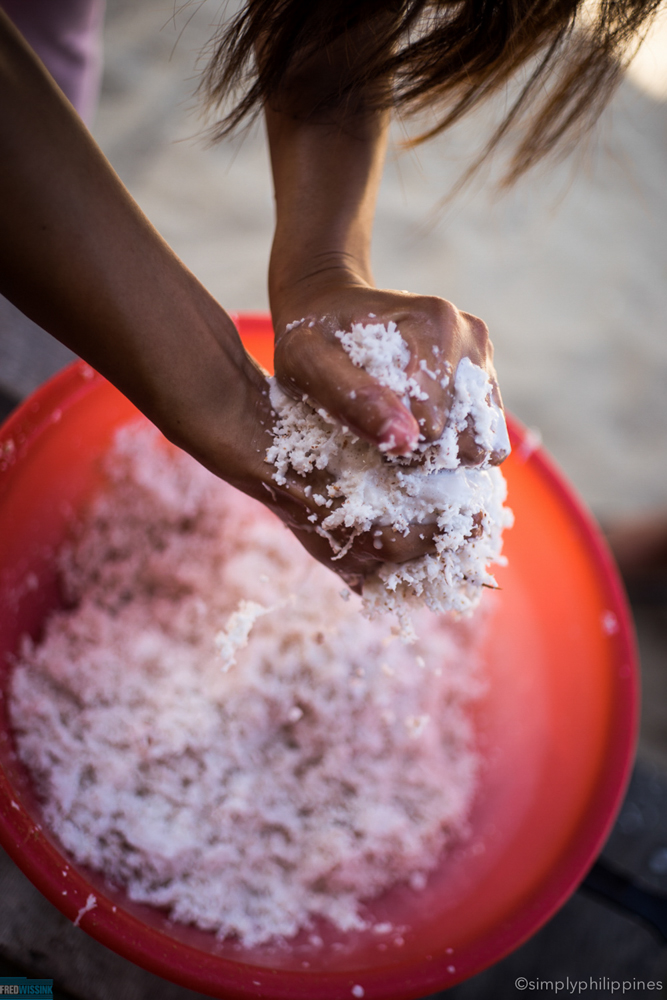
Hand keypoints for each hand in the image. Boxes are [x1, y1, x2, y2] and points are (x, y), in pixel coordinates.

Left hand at [272, 274, 508, 464]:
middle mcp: (470, 335)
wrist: (328, 306)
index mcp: (435, 324)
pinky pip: (488, 437)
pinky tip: (419, 428)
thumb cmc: (313, 336)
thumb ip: (353, 397)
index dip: (396, 443)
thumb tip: (406, 441)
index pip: (434, 424)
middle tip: (383, 430)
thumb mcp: (309, 362)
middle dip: (424, 450)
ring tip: (402, 429)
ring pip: (485, 442)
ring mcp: (482, 355)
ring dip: (443, 451)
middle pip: (467, 437)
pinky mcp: (485, 374)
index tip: (366, 426)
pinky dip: (455, 445)